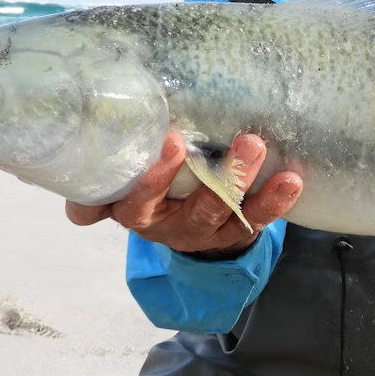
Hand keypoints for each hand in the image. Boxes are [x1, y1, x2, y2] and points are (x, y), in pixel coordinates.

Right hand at [65, 132, 302, 257]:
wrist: (176, 222)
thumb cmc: (145, 183)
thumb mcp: (118, 179)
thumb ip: (102, 171)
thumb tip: (82, 168)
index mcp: (135, 211)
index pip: (135, 203)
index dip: (153, 178)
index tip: (172, 142)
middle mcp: (168, 226)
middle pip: (193, 207)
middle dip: (216, 177)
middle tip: (242, 141)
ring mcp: (203, 232)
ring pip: (224, 212)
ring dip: (245, 181)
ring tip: (259, 147)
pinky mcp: (232, 234)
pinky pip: (255, 221)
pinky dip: (274, 201)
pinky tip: (292, 180)